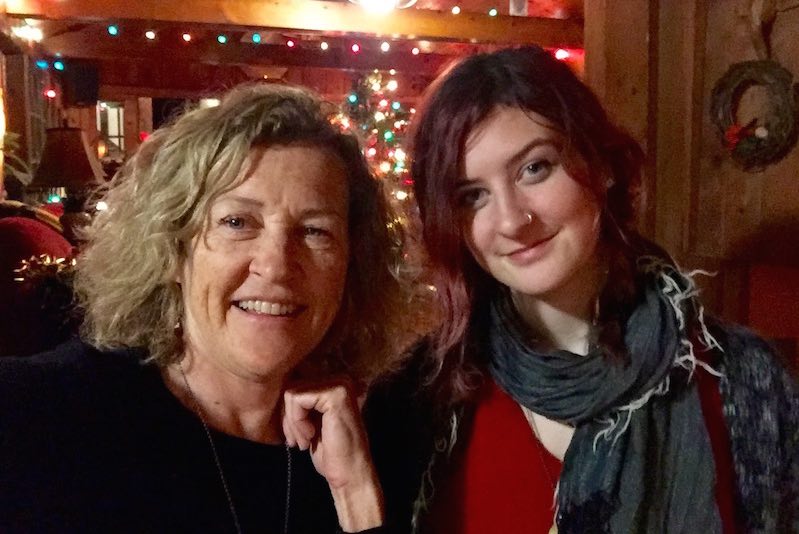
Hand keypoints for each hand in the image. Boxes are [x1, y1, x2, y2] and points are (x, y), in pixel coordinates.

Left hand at [282, 380, 383, 531]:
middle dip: (290, 419)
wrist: (349, 474)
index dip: (291, 414)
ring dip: (293, 422)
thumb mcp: (311, 422)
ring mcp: (340, 384)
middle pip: (292, 388)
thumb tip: (277, 390)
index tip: (300, 437)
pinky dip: (296, 421)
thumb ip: (301, 404)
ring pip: (291, 393)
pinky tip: (311, 436)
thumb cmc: (331, 453)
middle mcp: (340, 379)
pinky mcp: (335, 394)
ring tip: (306, 440)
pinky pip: (296, 399)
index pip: (296, 387)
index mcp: (335, 385)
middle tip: (302, 441)